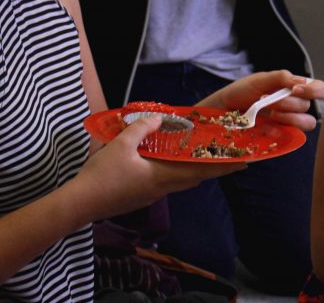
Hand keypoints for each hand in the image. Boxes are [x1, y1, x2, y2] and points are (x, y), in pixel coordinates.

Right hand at [73, 115, 243, 220]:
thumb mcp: (122, 144)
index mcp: (163, 177)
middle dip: (213, 167)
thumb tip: (160, 118)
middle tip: (228, 156)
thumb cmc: (101, 176)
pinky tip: (171, 162)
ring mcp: (151, 194)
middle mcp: (162, 188)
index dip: (223, 166)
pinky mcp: (141, 196)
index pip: (201, 170)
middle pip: (195, 177)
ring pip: (181, 181)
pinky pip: (167, 182)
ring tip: (204, 156)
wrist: (79, 204)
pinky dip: (178, 172)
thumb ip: (143, 128)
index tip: (243, 162)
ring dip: (195, 169)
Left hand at [196, 69, 323, 130]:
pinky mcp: (282, 138)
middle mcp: (294, 106)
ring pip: (306, 122)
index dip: (315, 90)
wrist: (222, 111)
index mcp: (293, 89)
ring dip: (289, 116)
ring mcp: (288, 123)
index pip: (319, 89)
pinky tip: (268, 124)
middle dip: (291, 102)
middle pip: (310, 107)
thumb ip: (281, 77)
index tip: (296, 89)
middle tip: (271, 99)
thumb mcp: (260, 79)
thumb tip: (301, 83)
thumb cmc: (241, 92)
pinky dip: (282, 128)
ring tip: (270, 112)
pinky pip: (294, 137)